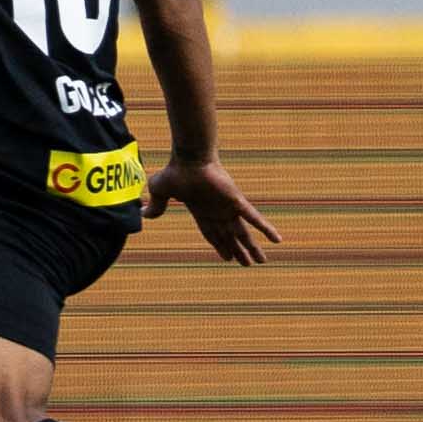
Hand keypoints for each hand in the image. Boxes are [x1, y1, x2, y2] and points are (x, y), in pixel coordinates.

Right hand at [144, 154, 281, 266]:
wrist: (188, 158)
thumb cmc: (175, 171)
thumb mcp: (160, 192)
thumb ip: (157, 205)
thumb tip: (145, 215)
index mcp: (202, 210)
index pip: (213, 233)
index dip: (220, 246)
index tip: (228, 258)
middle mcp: (217, 211)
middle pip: (230, 236)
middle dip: (238, 250)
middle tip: (247, 263)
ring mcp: (228, 207)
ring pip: (244, 232)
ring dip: (253, 247)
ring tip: (262, 260)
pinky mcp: (237, 201)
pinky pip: (254, 218)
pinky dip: (266, 229)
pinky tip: (277, 240)